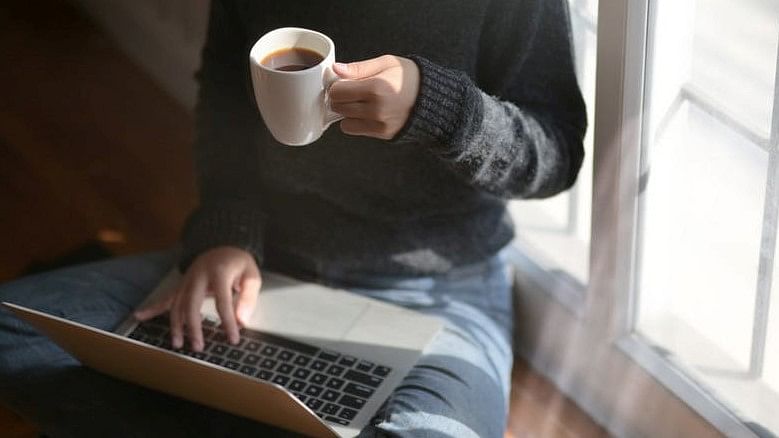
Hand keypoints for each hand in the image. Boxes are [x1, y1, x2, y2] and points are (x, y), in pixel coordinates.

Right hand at [134, 246, 260, 350]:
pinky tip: (139, 316)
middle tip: (198, 347)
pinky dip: (152, 308)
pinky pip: (166, 298)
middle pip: (191, 304)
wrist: (223, 245)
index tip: (233, 339)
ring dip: (176, 325)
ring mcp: (187, 280)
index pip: (222, 301)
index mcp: (219, 272)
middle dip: (193, 327)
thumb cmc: (238, 263)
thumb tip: (242, 321)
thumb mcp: (252, 275)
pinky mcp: (181, 284)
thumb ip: (248, 297)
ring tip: (178, 344)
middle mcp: (198, 276)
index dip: (227, 321)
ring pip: (177, 304)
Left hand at [330, 55, 419, 139]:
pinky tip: (368, 112)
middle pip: (338, 107)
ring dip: (347, 112)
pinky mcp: (382, 134)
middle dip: (340, 98)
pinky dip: (356, 122)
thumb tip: (336, 69)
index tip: (344, 82)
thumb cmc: (410, 78)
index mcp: (376, 88)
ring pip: (344, 121)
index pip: (337, 92)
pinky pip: (355, 130)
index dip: (337, 85)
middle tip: (352, 91)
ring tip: (361, 102)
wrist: (434, 99)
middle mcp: (376, 109)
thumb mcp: (386, 63)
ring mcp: (379, 124)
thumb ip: (359, 68)